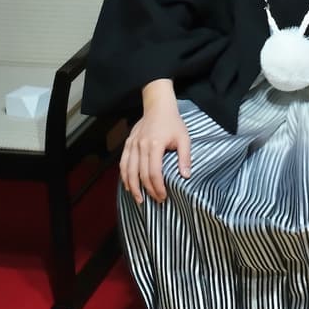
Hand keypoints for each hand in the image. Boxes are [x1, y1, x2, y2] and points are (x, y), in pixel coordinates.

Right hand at [120, 80, 189, 204]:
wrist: (158, 106)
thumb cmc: (172, 122)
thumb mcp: (184, 138)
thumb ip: (185, 157)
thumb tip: (186, 176)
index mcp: (155, 144)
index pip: (153, 172)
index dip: (157, 187)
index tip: (163, 197)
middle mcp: (141, 145)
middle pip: (141, 174)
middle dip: (148, 190)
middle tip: (156, 201)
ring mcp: (133, 144)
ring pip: (129, 170)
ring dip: (133, 187)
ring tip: (139, 199)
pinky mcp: (128, 143)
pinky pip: (123, 163)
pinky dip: (124, 176)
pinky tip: (128, 186)